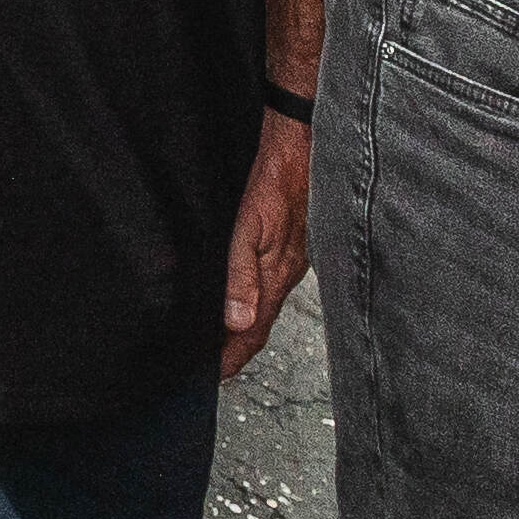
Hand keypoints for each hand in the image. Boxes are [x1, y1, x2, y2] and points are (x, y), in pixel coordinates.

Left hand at [223, 112, 311, 378]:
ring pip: (266, 305)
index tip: (214, 378)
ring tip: (224, 342)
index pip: (253, 332)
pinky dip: (254, 300)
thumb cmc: (280, 178)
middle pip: (260, 324)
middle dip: (239, 350)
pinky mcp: (289, 243)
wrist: (304, 140)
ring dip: (245, 328)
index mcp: (278, 276)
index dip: (233, 357)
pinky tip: (245, 297)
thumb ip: (242, 273)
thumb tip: (236, 321)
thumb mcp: (252, 224)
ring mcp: (290, 259)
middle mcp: (286, 273)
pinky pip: (270, 283)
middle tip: (215, 368)